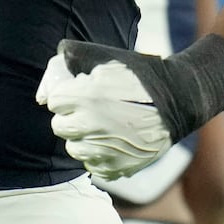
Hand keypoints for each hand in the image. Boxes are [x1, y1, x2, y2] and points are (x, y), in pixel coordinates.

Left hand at [37, 42, 171, 179]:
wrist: (179, 99)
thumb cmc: (139, 75)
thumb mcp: (105, 56)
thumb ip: (70, 59)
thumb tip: (43, 92)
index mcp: (87, 96)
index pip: (54, 101)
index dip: (67, 94)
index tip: (81, 92)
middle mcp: (92, 125)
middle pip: (59, 126)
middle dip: (70, 116)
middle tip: (90, 109)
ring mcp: (105, 150)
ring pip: (74, 149)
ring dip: (82, 137)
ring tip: (102, 125)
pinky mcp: (117, 168)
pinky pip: (93, 167)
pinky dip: (99, 156)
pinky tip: (113, 141)